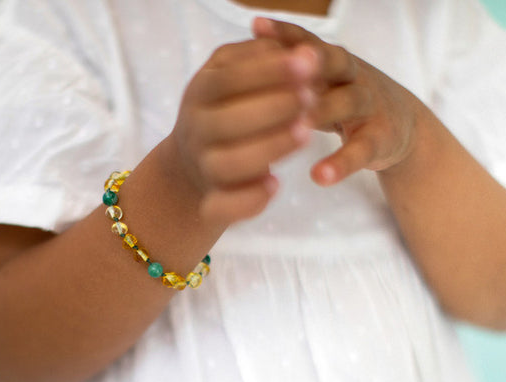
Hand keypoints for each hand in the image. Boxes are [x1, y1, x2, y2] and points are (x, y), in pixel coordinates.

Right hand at [169, 38, 319, 223]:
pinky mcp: (212, 200)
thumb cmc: (225, 105)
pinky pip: (222, 206)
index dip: (269, 70)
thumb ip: (259, 57)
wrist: (193, 159)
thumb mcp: (232, 71)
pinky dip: (248, 199)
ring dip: (267, 148)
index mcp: (200, 91)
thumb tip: (299, 51)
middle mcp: (196, 129)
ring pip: (226, 164)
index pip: (229, 79)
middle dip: (273, 108)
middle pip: (226, 121)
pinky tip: (275, 183)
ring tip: (307, 134)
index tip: (310, 61)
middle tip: (312, 97)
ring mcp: (203, 166)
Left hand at [252, 17, 421, 185]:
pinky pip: (361, 149)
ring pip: (346, 102)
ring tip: (297, 126)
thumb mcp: (320, 79)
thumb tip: (247, 40)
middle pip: (333, 61)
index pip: (306, 40)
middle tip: (286, 71)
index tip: (257, 27)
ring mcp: (368, 105)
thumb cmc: (343, 98)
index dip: (284, 34)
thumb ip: (290, 64)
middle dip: (311, 64)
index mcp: (330, 59)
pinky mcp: (380, 138)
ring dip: (321, 112)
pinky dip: (341, 163)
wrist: (400, 125)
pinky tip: (320, 175)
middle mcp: (351, 75)